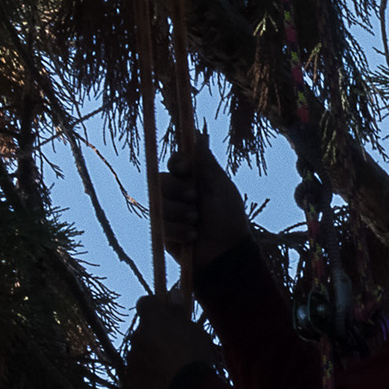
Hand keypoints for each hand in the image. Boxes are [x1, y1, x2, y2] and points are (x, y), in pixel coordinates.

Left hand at [125, 294, 214, 388]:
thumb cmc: (193, 358)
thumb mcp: (194, 330)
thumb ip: (178, 312)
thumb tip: (173, 294)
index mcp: (152, 320)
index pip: (146, 302)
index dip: (157, 306)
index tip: (168, 314)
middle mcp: (137, 336)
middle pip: (144, 329)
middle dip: (155, 334)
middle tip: (175, 345)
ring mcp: (132, 358)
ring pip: (140, 350)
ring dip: (151, 353)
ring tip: (172, 367)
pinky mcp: (132, 378)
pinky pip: (138, 370)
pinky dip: (148, 372)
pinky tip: (164, 379)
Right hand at [159, 139, 251, 269]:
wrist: (226, 253)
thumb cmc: (229, 219)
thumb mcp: (220, 188)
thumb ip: (207, 163)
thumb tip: (199, 135)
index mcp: (194, 179)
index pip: (175, 162)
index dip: (177, 164)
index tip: (186, 170)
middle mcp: (179, 194)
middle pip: (161, 180)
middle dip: (177, 191)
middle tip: (194, 200)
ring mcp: (170, 214)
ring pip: (159, 204)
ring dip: (179, 213)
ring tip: (196, 223)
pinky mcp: (164, 234)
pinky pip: (160, 226)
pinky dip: (178, 231)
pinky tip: (192, 238)